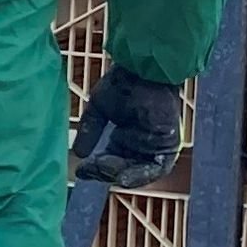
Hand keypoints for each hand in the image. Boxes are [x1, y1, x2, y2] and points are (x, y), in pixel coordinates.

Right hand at [72, 70, 186, 188]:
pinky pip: (155, 169)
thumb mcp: (99, 109)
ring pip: (138, 174)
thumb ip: (90, 130)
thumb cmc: (123, 82)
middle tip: (90, 169)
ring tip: (102, 169)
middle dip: (105, 173)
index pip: (110, 161)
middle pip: (123, 170)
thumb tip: (78, 154)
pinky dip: (138, 175)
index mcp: (125, 137)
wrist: (143, 70)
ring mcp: (155, 147)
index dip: (95, 169)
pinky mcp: (169, 146)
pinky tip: (121, 176)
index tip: (80, 171)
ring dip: (119, 175)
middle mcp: (140, 145)